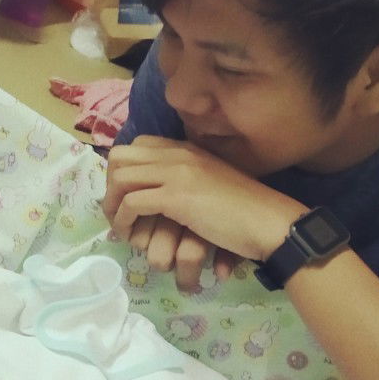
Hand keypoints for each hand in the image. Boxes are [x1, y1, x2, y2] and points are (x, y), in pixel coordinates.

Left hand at [103, 137, 304, 289]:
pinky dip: (124, 221)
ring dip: (113, 206)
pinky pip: (132, 203)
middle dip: (110, 186)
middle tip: (117, 211)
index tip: (126, 195)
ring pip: (121, 179)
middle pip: (120, 157)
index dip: (124, 170)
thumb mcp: (211, 182)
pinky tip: (130, 235)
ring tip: (120, 227)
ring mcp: (176, 173)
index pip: (137, 144)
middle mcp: (177, 154)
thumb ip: (187, 178)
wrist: (268, 220)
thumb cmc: (246, 208)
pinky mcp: (176, 197)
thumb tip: (161, 194)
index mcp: (186, 148)